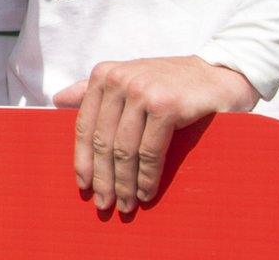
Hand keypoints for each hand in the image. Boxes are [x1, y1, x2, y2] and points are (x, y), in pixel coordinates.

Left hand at [54, 55, 259, 213]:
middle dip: (102, 178)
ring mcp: (141, 91)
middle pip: (103, 141)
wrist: (221, 73)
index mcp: (104, 75)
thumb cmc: (172, 82)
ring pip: (124, 149)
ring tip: (126, 205)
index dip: (83, 159)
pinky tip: (146, 193)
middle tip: (105, 204)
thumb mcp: (130, 78)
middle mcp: (118, 80)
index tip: (83, 186)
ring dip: (124, 183)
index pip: (85, 125)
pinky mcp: (166, 106)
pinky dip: (146, 177)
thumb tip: (57, 101)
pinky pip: (149, 152)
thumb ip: (94, 89)